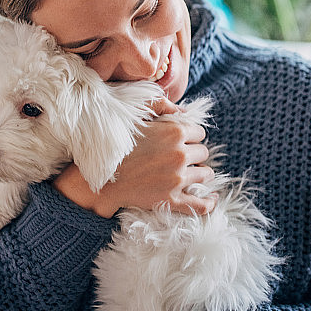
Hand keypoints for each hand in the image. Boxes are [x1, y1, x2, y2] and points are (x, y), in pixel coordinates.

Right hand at [53, 97, 215, 217]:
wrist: (99, 176)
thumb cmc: (115, 144)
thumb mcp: (136, 115)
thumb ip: (162, 106)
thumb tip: (185, 111)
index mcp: (175, 131)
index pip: (199, 132)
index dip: (190, 136)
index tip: (180, 141)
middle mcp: (180, 154)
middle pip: (203, 153)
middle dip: (194, 154)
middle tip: (180, 158)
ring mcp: (178, 179)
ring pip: (205, 174)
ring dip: (199, 173)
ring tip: (188, 173)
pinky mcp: (172, 200)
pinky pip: (201, 204)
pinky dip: (209, 201)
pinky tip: (211, 197)